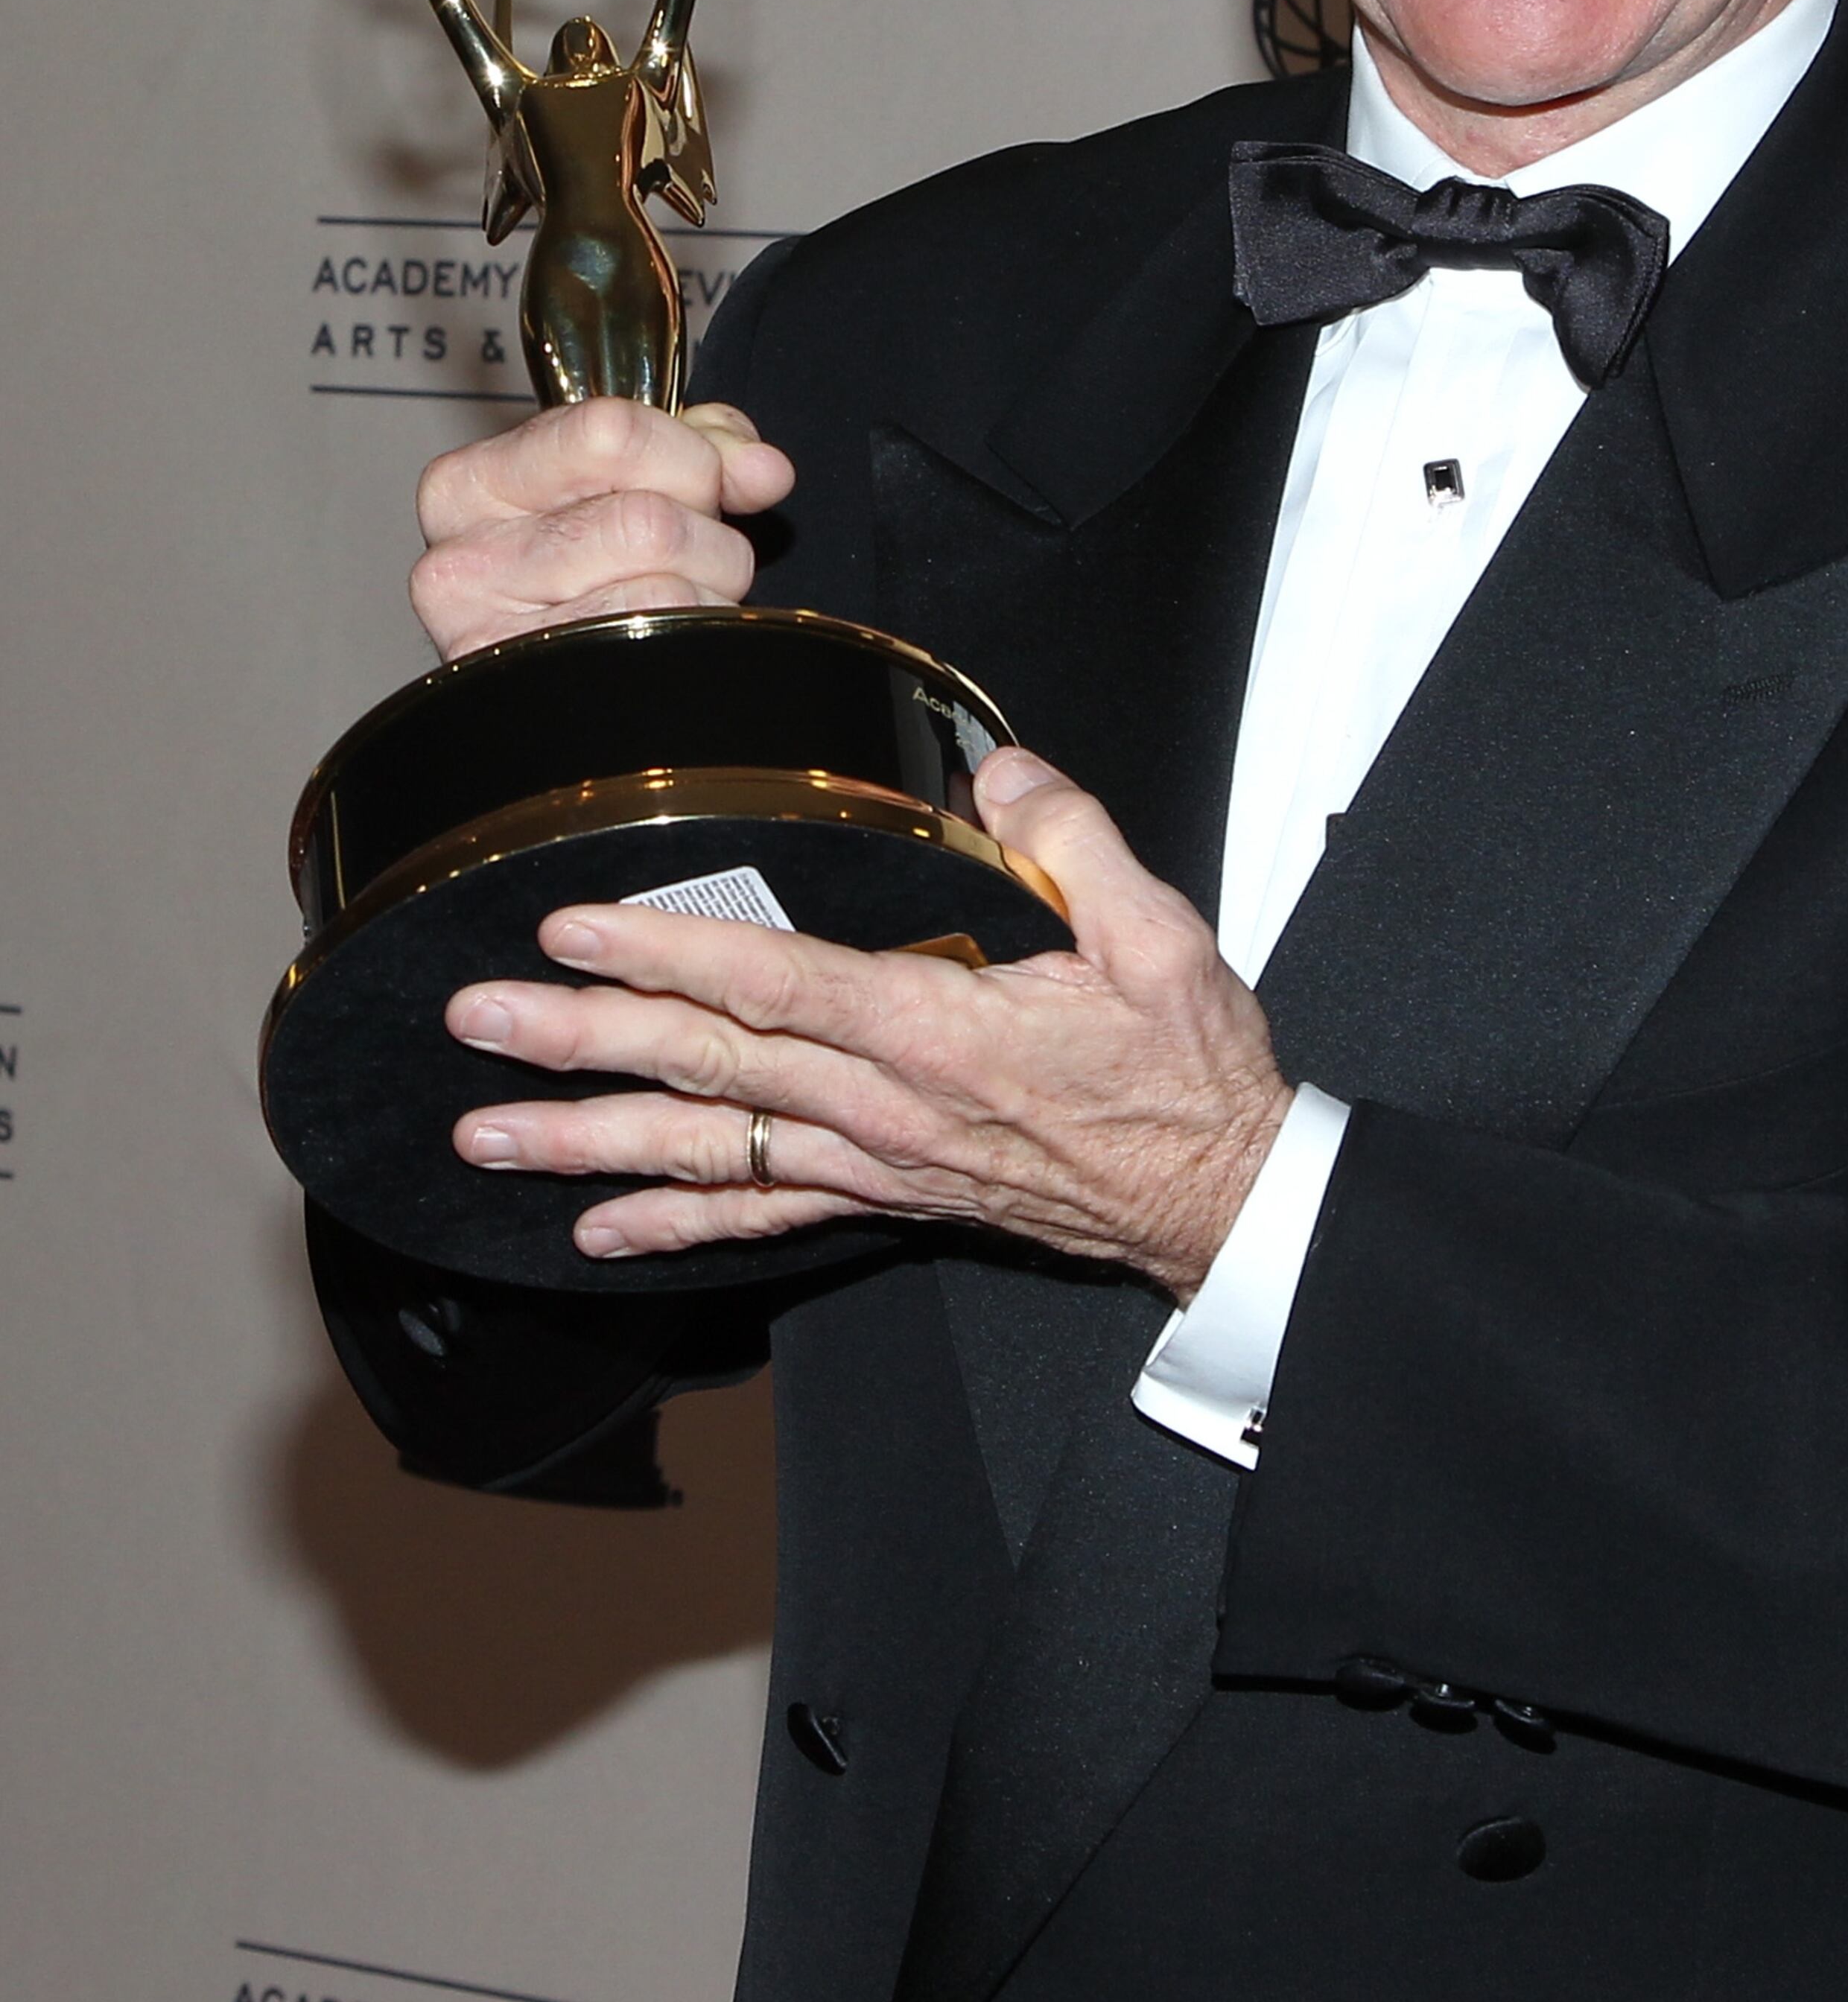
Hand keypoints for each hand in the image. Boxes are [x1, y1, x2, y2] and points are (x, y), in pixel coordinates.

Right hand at [411, 398, 795, 657]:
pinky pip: (659, 648)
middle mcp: (463, 561)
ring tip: (676, 597)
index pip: (610, 431)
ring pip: (662, 591)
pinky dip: (693, 639)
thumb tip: (760, 470)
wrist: (555, 684)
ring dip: (704, 592)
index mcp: (469, 483)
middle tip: (688, 555)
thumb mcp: (635, 476)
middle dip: (704, 536)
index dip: (687, 457)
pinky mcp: (536, 697)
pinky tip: (665, 641)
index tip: (696, 482)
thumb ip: (703, 447)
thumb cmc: (592, 563)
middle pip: (648, 520)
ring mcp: (491, 640)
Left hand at [443, 750, 1294, 1303]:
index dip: (664, 953)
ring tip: (488, 1133)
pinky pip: (761, 1218)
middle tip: (477, 1023)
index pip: (772, 984)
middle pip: (706, 1071)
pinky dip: (674, 1225)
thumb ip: (1073, 841)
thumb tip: (998, 771)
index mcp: (937, 1029)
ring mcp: (874, 1161)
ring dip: (589, 1142)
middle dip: (581, 1042)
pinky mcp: (884, 1195)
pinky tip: (598, 1229)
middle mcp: (883, 1106)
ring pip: (708, 1151)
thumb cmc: (1186, 1071)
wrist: (1216, 1197)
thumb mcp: (1160, 936)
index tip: (570, 929)